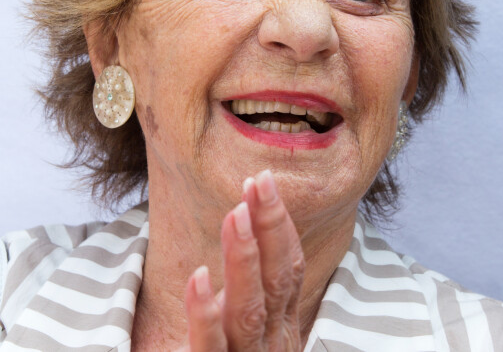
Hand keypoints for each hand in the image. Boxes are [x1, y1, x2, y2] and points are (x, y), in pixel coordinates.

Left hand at [177, 170, 305, 350]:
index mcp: (281, 326)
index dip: (280, 224)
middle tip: (258, 183)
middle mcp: (273, 343)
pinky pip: (211, 350)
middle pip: (279, 280)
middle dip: (270, 227)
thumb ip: (252, 296)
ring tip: (235, 214)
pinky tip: (198, 277)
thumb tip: (246, 236)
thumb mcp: (250, 330)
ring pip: (250, 309)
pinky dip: (205, 314)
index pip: (290, 268)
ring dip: (245, 258)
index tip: (264, 183)